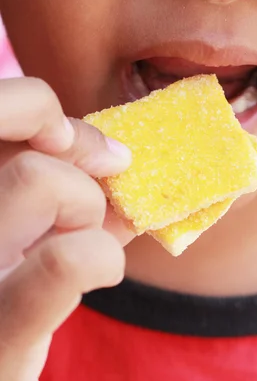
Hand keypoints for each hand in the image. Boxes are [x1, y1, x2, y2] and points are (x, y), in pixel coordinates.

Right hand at [0, 77, 132, 380]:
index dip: (33, 106)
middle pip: (12, 129)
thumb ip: (61, 205)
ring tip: (87, 243)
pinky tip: (102, 274)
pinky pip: (64, 259)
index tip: (74, 140)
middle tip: (102, 184)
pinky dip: (101, 256)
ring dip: (88, 207)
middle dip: (77, 151)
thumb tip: (119, 163)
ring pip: (38, 178)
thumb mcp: (21, 251)